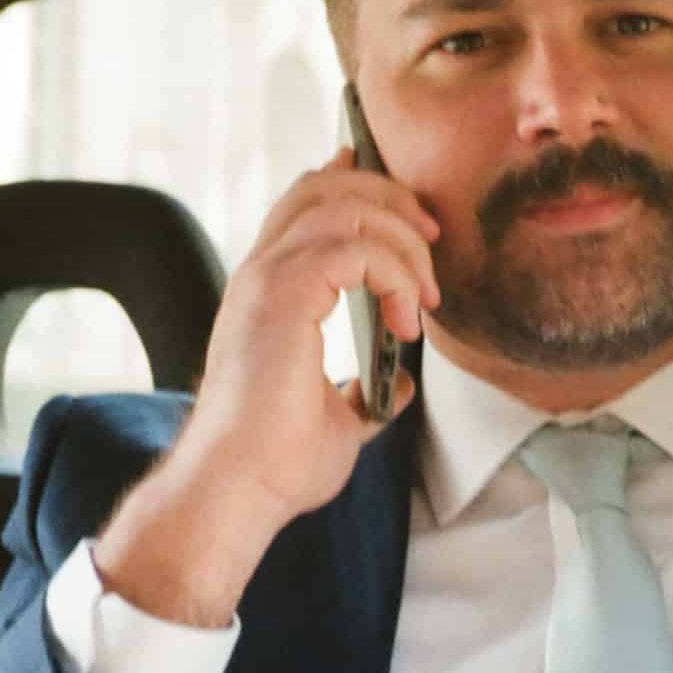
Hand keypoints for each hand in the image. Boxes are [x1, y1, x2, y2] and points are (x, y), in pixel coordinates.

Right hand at [96, 149, 440, 624]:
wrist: (240, 490)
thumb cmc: (276, 464)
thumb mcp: (341, 421)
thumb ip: (366, 393)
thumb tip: (401, 384)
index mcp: (267, 294)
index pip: (304, 207)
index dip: (352, 182)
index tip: (404, 200)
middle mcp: (261, 275)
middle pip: (323, 188)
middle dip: (388, 198)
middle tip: (432, 238)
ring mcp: (266, 281)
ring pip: (343, 207)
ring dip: (401, 241)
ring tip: (425, 297)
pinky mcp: (282, 296)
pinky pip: (354, 248)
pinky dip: (394, 273)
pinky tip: (406, 322)